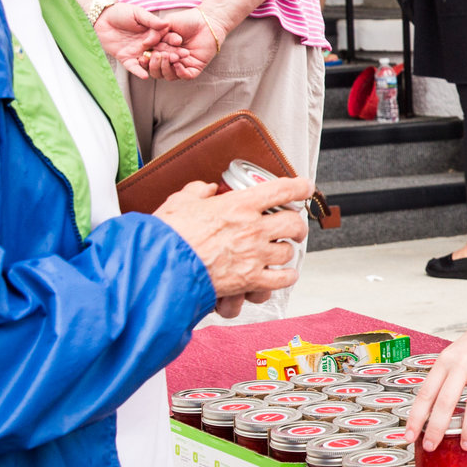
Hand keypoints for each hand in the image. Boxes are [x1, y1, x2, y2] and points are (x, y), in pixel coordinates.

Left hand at [94, 1, 188, 79]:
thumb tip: (165, 24)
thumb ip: (151, 20)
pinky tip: (145, 76)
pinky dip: (139, 71)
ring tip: (165, 67)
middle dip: (171, 55)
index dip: (174, 42)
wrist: (102, 17)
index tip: (183, 46)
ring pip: (149, 61)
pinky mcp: (125, 58)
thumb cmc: (121, 12)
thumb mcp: (138, 13)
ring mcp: (137, 52)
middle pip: (161, 51)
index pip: (165, 39)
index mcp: (152, 33)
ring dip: (157, 64)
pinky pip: (133, 67)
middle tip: (181, 58)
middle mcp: (147, 44)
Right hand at [149, 6, 229, 75]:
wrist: (205, 20)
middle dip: (155, 65)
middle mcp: (170, 60)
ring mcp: (182, 65)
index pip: (150, 61)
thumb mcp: (166, 24)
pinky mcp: (194, 68)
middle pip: (157, 71)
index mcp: (161, 51)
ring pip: (169, 75)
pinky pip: (185, 76)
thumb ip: (155, 33)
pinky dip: (179, 72)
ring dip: (167, 68)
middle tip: (158, 55)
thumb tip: (145, 44)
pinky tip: (178, 64)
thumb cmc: (186, 20)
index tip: (142, 57)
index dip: (145, 61)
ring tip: (169, 56)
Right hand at [154, 177, 309, 303]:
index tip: (305, 186)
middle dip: (297, 225)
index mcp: (239, 205)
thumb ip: (197, 192)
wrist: (161, 268)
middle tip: (294, 227)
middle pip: (293, 223)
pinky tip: (282, 274)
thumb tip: (206, 189)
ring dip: (286, 251)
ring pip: (288, 252)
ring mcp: (254, 256)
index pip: (281, 189)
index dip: (299, 186)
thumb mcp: (179, 202)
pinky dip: (286, 277)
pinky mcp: (249, 280)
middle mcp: (252, 229)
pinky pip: (282, 279)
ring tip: (281, 251)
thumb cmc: (168, 236)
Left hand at [404, 316, 466, 455]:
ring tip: (465, 446)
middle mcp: (462, 365)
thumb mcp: (457, 353)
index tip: (409, 435)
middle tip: (431, 447)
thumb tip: (435, 410)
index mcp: (445, 361)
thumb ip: (447, 377)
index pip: (425, 393)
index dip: (415, 417)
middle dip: (436, 429)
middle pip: (444, 402)